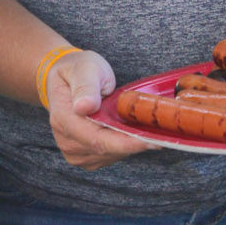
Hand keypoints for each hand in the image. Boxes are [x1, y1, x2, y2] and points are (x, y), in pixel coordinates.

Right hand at [44, 48, 154, 169]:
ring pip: (111, 155)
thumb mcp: (84, 68)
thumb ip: (85, 86)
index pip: (97, 140)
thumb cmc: (79, 70)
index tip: (151, 140)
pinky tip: (130, 130)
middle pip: (107, 150)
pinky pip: (110, 156)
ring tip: (144, 126)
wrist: (67, 80)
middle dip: (135, 142)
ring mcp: (74, 152)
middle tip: (161, 133)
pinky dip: (124, 146)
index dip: (126, 143)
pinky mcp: (85, 157)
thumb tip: (84, 106)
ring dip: (131, 143)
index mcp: (63, 118)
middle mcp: (66, 140)